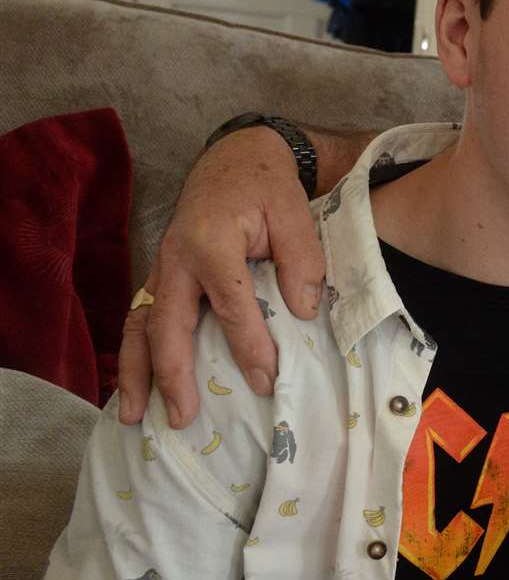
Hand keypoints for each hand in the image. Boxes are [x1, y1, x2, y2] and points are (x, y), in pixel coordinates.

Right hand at [117, 127, 325, 429]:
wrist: (235, 161)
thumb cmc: (266, 190)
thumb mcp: (294, 214)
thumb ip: (301, 260)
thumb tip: (303, 312)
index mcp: (212, 242)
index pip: (230, 303)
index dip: (248, 344)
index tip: (264, 380)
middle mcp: (177, 260)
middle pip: (168, 325)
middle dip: (172, 375)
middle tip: (183, 418)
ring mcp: (162, 271)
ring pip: (141, 328)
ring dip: (135, 374)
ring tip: (134, 417)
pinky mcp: (161, 279)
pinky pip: (141, 322)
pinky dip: (134, 357)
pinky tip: (135, 389)